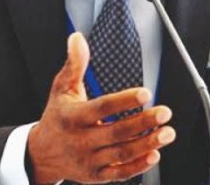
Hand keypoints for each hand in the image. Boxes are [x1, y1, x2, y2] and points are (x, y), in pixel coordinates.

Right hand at [27, 32, 175, 183]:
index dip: (124, 101)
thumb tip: (77, 38)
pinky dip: (138, 166)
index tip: (145, 93)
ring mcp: (89, 160)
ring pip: (121, 153)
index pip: (101, 108)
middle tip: (164, 112)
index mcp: (73, 117)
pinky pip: (120, 173)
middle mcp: (81, 140)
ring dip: (147, 144)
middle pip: (116, 132)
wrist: (42, 153)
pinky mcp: (96, 175)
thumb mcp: (61, 88)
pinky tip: (154, 154)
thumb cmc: (57, 115)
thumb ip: (74, 64)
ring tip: (167, 132)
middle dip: (143, 123)